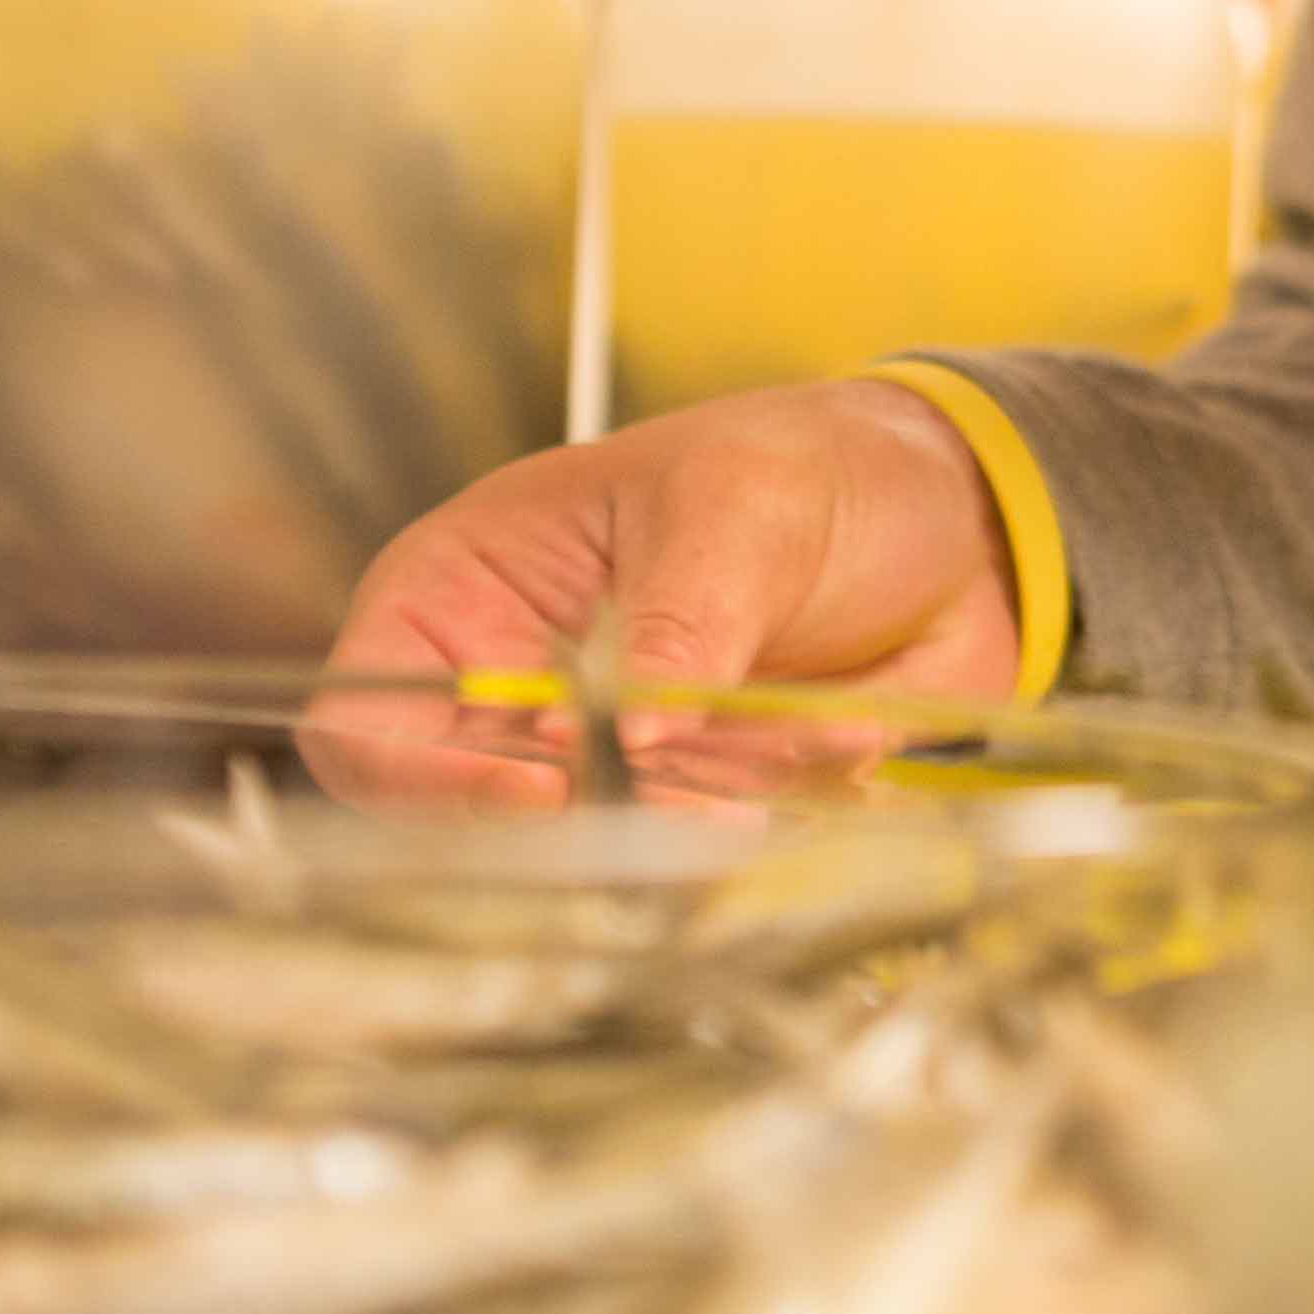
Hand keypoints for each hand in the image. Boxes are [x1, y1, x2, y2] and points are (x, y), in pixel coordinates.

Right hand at [316, 379, 1021, 806]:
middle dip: (603, 809)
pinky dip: (783, 805)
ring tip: (808, 719)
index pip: (368, 725)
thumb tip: (630, 733)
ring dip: (717, 801)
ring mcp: (607, 756)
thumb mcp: (738, 506)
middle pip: (479, 820)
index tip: (543, 791)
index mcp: (466, 591)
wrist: (945, 511)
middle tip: (711, 784)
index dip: (425, 782)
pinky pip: (711, 848)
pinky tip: (847, 731)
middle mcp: (516, 693)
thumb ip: (680, 615)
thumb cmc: (808, 465)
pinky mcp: (697, 801)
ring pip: (606, 845)